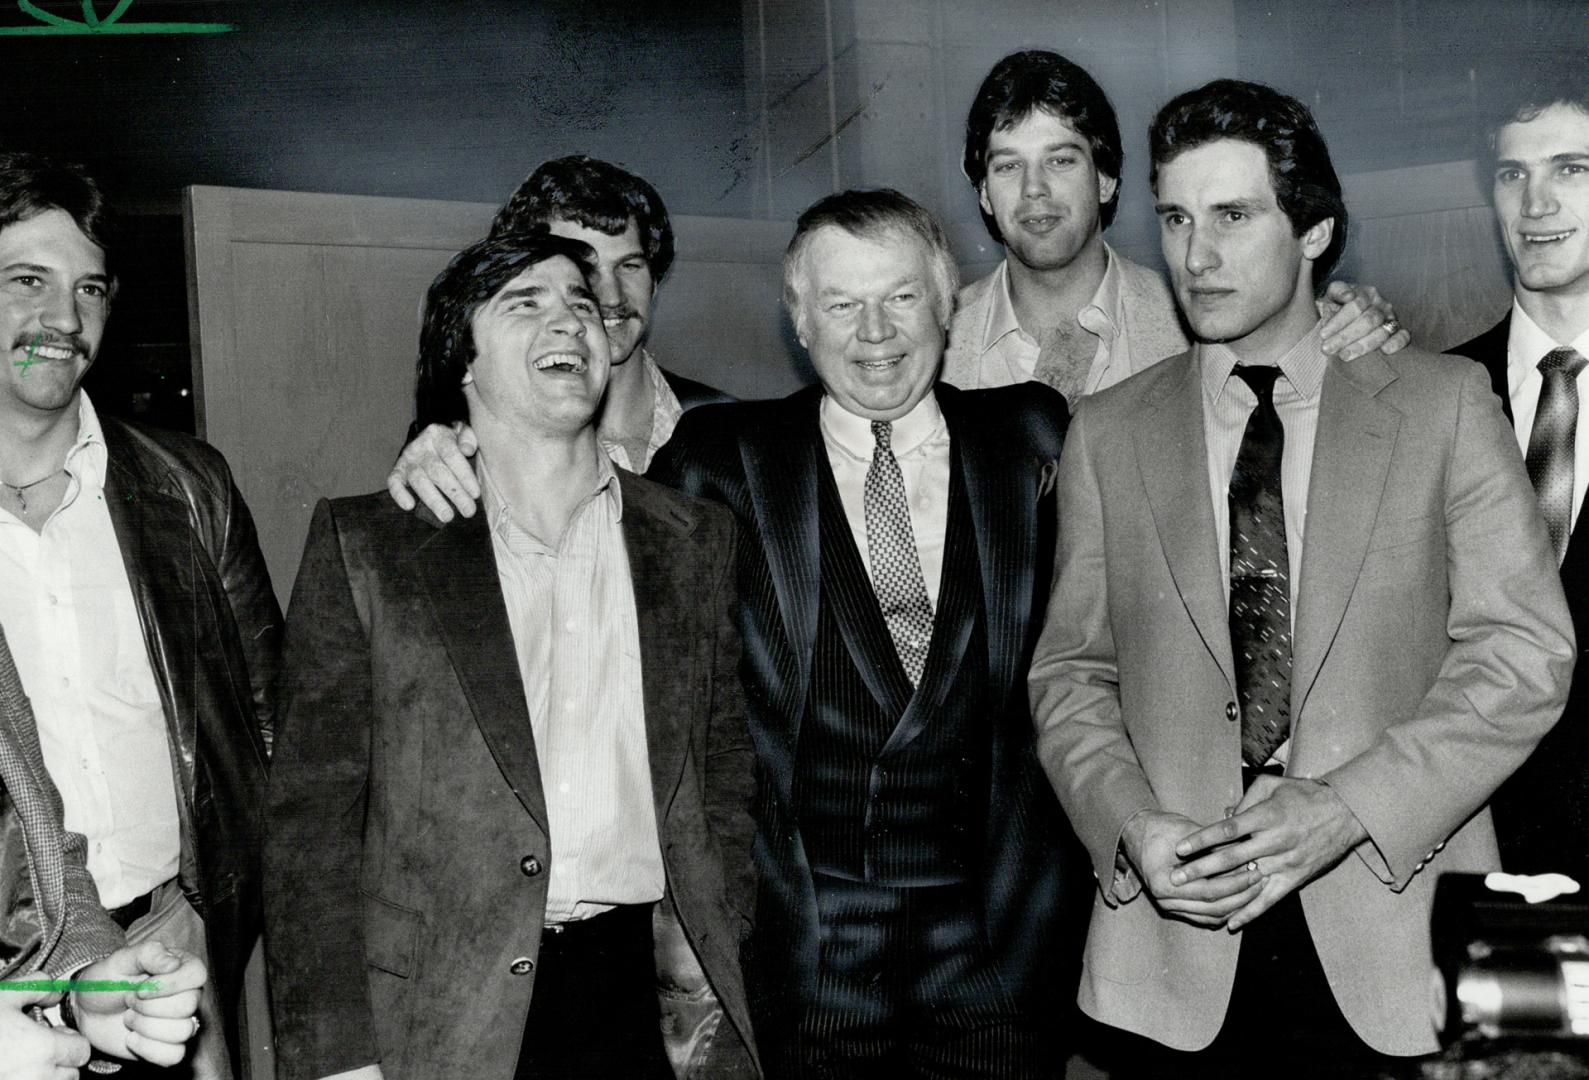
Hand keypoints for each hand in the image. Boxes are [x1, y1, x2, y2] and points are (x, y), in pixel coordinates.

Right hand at [0, 984, 89, 1079]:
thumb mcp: (5, 996)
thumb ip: (37, 988)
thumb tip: (55, 993)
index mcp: (44, 1049)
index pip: (82, 1052)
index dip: (72, 1042)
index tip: (55, 1036)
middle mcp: (38, 1077)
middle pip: (71, 1075)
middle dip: (62, 1062)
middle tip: (41, 1051)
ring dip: (48, 1076)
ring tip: (28, 1062)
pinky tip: (13, 1071)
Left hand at [72, 939, 206, 1064]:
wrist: (88, 1010)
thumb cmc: (107, 981)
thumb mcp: (122, 960)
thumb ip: (148, 953)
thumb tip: (173, 962)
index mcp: (182, 968)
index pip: (197, 975)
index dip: (168, 985)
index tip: (140, 988)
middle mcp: (188, 995)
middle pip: (188, 1006)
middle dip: (148, 1007)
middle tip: (129, 1002)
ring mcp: (180, 1022)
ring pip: (182, 1032)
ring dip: (146, 1027)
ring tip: (128, 1018)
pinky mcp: (169, 1046)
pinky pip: (174, 1055)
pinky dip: (148, 1049)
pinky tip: (132, 1038)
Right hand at [386, 422, 479, 520]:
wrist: (430, 434)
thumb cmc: (453, 439)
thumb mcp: (463, 431)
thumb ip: (469, 437)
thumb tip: (468, 450)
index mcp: (438, 435)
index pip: (451, 455)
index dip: (464, 475)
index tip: (476, 494)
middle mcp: (420, 446)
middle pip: (437, 471)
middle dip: (454, 493)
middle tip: (468, 511)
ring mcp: (407, 458)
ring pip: (419, 480)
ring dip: (433, 500)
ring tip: (447, 517)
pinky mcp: (397, 470)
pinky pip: (394, 482)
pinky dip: (399, 494)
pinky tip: (409, 506)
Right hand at [1122, 809, 1263, 926]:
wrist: (1134, 832)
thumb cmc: (1159, 827)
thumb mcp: (1187, 831)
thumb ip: (1214, 846)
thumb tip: (1246, 853)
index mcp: (1164, 883)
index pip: (1210, 891)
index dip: (1237, 883)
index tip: (1256, 871)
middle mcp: (1164, 900)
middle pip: (1213, 908)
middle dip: (1242, 897)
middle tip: (1261, 881)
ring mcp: (1168, 906)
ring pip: (1211, 916)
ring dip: (1236, 905)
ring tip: (1255, 890)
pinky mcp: (1174, 907)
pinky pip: (1204, 916)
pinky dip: (1224, 910)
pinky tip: (1240, 899)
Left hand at [1170, 775, 1367, 930]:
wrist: (1346, 813)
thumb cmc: (1305, 795)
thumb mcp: (1273, 785)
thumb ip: (1245, 799)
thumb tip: (1223, 814)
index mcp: (1266, 816)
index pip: (1227, 830)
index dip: (1202, 839)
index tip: (1180, 848)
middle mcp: (1274, 841)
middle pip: (1231, 858)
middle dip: (1200, 869)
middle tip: (1175, 877)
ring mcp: (1285, 863)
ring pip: (1246, 880)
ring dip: (1219, 891)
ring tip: (1193, 897)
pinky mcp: (1295, 879)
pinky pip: (1269, 899)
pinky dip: (1250, 912)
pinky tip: (1230, 923)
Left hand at [1318, 281, 1410, 359]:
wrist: (1344, 322)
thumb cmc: (1338, 308)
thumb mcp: (1332, 297)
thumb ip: (1337, 291)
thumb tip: (1349, 296)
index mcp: (1366, 293)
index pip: (1355, 306)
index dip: (1339, 321)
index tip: (1323, 335)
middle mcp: (1381, 305)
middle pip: (1367, 321)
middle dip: (1345, 336)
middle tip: (1327, 349)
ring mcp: (1391, 318)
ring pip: (1381, 332)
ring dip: (1362, 346)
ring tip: (1343, 355)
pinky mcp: (1398, 332)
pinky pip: (1403, 336)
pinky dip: (1397, 343)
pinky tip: (1385, 351)